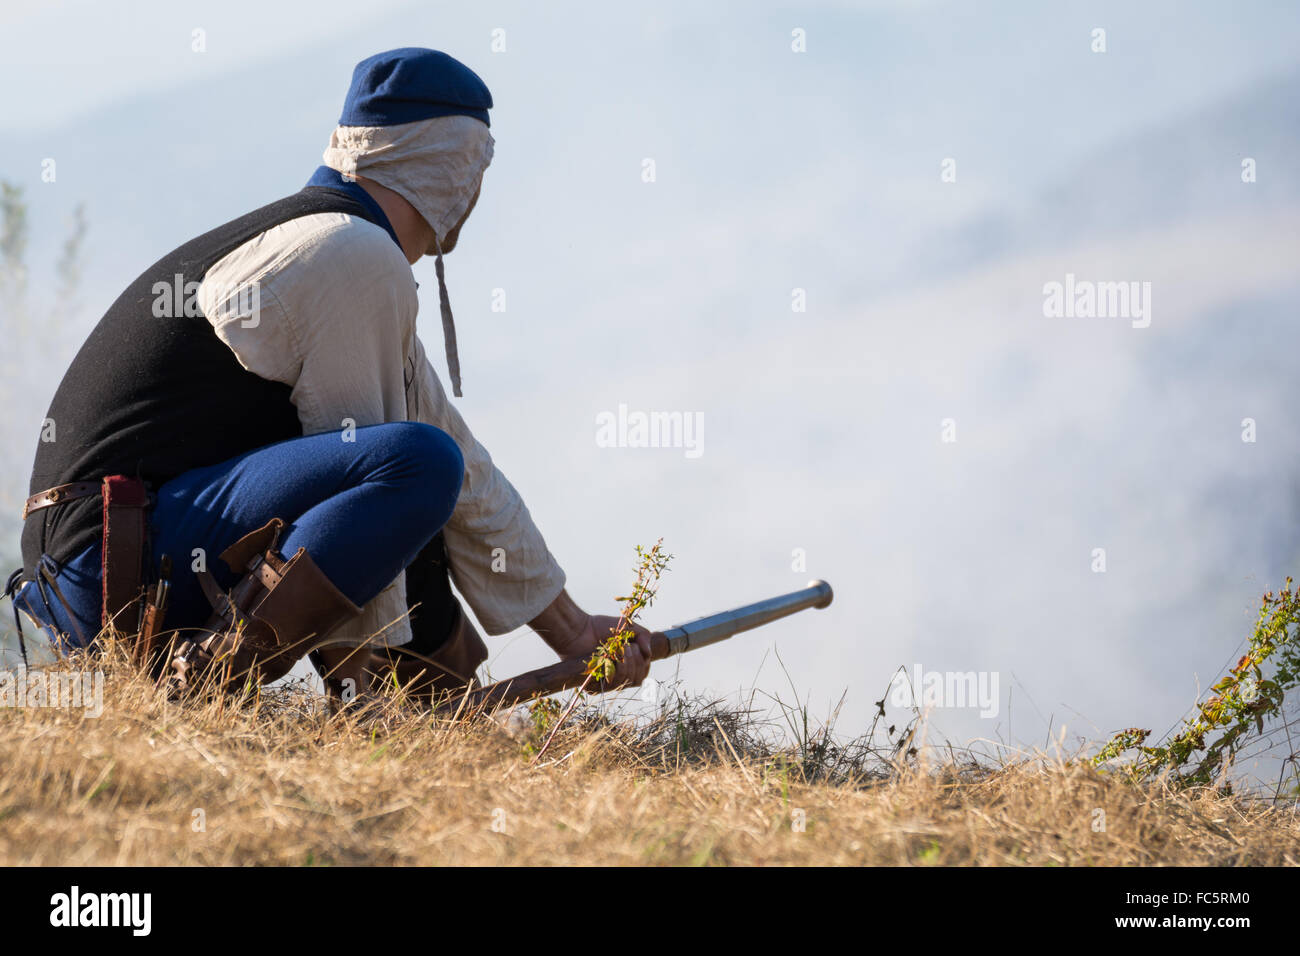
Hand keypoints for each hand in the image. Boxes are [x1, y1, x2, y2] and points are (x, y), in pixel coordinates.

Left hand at [530, 589, 655, 687]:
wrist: (579, 630)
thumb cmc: (600, 628)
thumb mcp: (629, 627)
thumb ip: (644, 637)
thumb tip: (649, 654)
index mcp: (625, 665)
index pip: (642, 674)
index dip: (643, 663)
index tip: (636, 647)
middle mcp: (616, 676)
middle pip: (637, 679)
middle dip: (636, 661)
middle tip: (627, 646)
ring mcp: (605, 682)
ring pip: (626, 681)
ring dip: (627, 663)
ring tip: (621, 648)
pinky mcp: (594, 685)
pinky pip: (611, 684)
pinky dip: (615, 669)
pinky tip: (611, 658)